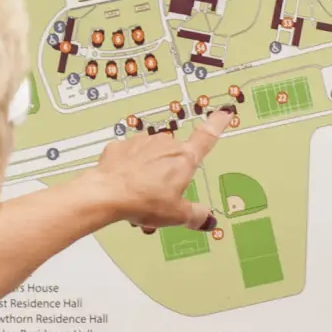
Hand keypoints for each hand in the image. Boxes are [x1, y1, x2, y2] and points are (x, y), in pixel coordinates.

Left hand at [84, 109, 233, 229]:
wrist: (107, 193)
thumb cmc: (144, 200)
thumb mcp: (176, 214)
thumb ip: (195, 215)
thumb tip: (206, 219)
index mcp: (184, 159)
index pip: (206, 137)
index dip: (217, 124)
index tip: (224, 113)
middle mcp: (165, 144)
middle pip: (174, 156)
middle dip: (169, 172)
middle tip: (161, 196)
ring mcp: (141, 143)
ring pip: (150, 156)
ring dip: (149, 171)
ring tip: (140, 195)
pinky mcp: (120, 147)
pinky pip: (129, 157)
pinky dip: (128, 169)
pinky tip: (124, 185)